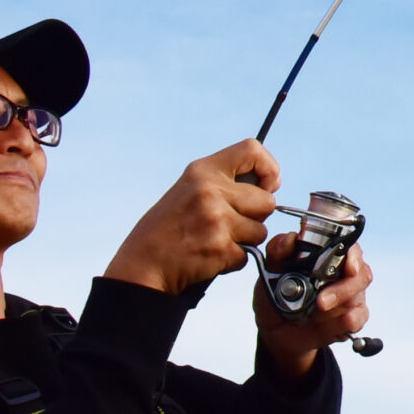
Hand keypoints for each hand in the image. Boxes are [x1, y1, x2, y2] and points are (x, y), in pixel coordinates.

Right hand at [103, 140, 279, 296]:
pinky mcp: (220, 249)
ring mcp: (216, 220)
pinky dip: (233, 260)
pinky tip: (210, 256)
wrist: (142, 265)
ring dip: (245, 240)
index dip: (268, 168)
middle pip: (267, 201)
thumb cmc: (167, 229)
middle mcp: (210, 191)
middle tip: (229, 223)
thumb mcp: (189, 189)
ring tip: (215, 239)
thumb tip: (271, 184)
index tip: (267, 185)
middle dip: (256, 216)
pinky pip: (248, 254)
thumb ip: (225, 182)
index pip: (252, 149)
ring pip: (260, 230)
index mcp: (202, 171)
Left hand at [254, 239, 373, 384]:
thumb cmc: (275, 295)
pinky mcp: (349, 316)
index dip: (353, 254)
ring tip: (320, 310)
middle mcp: (341, 272)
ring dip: (342, 302)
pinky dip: (352, 319)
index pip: (349, 245)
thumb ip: (277, 250)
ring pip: (359, 293)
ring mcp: (348, 294)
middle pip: (360, 271)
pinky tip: (344, 321)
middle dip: (344, 286)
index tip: (349, 265)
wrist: (275, 330)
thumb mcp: (269, 271)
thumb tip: (291, 238)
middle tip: (321, 301)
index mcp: (326, 254)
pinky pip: (360, 316)